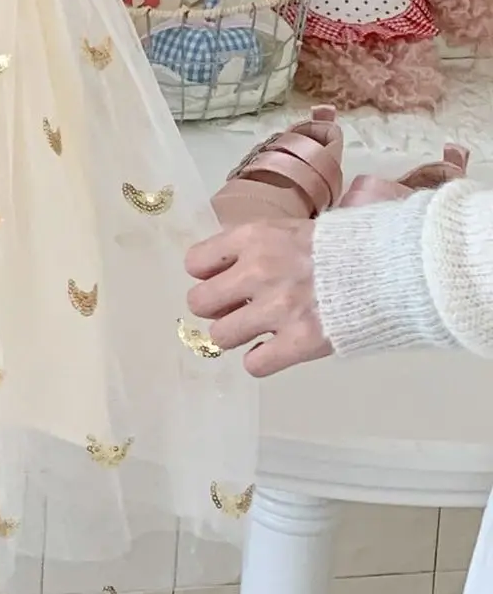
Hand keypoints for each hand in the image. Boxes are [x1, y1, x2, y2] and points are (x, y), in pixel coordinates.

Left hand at [185, 219, 333, 378]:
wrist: (397, 267)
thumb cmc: (348, 244)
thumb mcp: (293, 229)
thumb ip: (259, 248)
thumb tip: (230, 269)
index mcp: (253, 237)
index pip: (195, 262)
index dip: (207, 275)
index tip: (223, 280)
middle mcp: (257, 271)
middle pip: (200, 303)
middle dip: (216, 308)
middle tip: (238, 309)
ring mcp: (278, 309)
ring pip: (221, 336)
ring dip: (237, 336)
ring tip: (257, 332)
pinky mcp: (302, 342)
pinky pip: (255, 364)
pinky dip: (261, 361)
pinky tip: (276, 351)